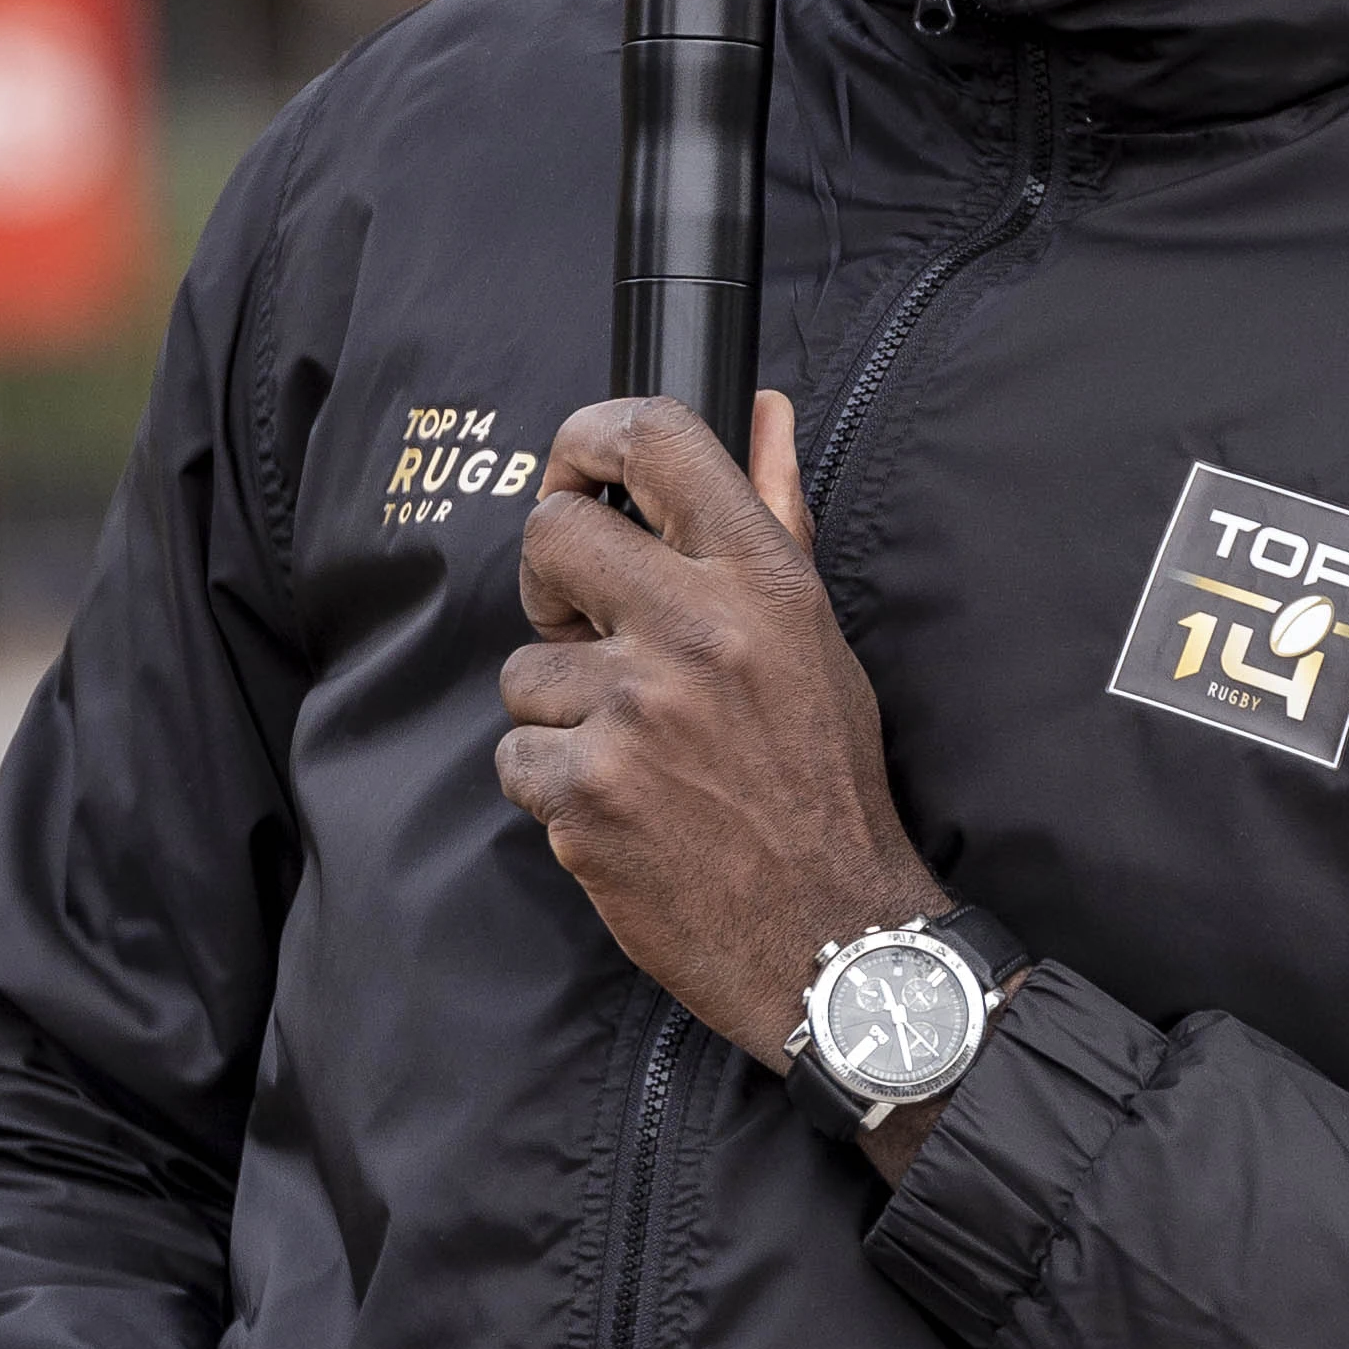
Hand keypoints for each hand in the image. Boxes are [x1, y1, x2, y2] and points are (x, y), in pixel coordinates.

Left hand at [494, 391, 938, 1069]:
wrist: (833, 938)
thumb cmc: (826, 784)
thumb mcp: (816, 639)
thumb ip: (778, 517)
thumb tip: (764, 411)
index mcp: (761, 581)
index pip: (657, 441)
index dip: (589, 440)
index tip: (575, 472)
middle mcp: (697, 630)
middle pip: (550, 538)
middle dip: (553, 587)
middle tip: (588, 631)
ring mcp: (634, 712)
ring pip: (524, 667)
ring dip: (561, 712)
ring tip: (638, 755)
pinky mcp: (586, 793)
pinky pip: (515, 757)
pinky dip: (552, 788)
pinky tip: (618, 809)